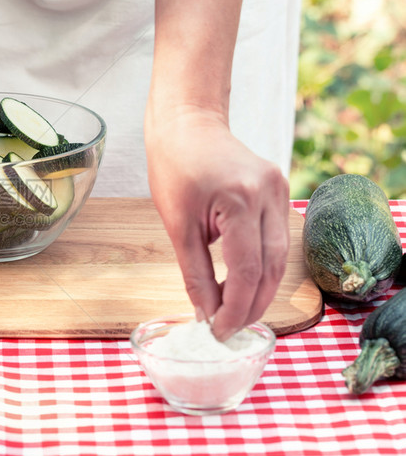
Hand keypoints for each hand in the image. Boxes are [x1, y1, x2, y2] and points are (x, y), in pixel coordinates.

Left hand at [146, 106, 290, 339]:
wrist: (188, 124)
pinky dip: (263, 265)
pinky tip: (244, 283)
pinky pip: (277, 238)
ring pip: (280, 256)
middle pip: (272, 268)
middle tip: (231, 330)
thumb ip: (195, 272)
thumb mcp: (176, 224)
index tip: (220, 331)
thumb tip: (206, 313)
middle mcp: (268, 194)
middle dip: (253, 305)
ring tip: (238, 313)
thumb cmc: (174, 166)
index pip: (246, 270)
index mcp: (239, 200)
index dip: (235, 307)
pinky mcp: (280, 190)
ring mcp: (280, 190)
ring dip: (261, 289)